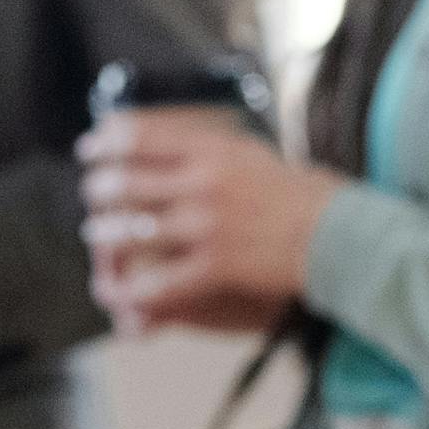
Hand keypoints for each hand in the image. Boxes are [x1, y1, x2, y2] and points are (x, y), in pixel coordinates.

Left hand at [83, 106, 333, 336]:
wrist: (338, 235)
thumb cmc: (300, 194)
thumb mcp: (253, 153)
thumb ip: (210, 147)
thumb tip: (171, 138)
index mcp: (212, 149)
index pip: (139, 136)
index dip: (105, 142)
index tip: (90, 148)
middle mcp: (203, 183)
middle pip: (125, 181)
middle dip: (99, 189)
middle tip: (93, 193)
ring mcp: (206, 226)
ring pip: (131, 231)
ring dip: (106, 235)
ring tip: (98, 235)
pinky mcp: (215, 266)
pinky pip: (157, 282)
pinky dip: (133, 290)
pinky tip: (120, 291)